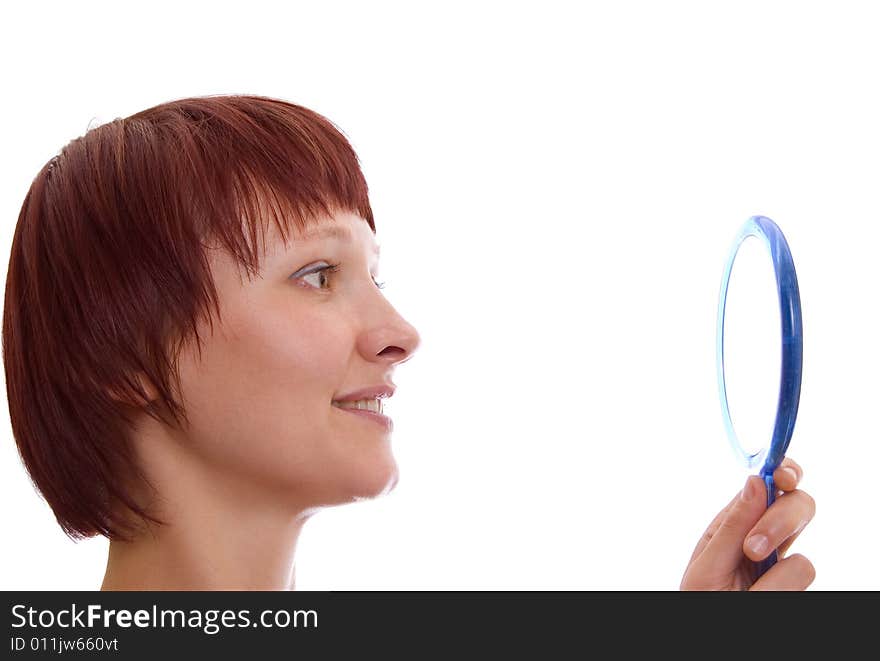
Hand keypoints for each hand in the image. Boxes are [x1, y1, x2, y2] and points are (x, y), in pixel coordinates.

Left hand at [680, 457, 815, 589]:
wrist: (708, 638)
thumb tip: (755, 481)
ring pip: (801, 558)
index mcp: (737, 523)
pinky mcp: (793, 590)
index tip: (783, 474)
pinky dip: (778, 591)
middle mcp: (765, 539)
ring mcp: (782, 567)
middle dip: (781, 521)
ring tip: (747, 590)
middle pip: (798, 507)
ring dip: (774, 575)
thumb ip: (732, 525)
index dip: (784, 471)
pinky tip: (759, 597)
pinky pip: (800, 581)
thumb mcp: (707, 563)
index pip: (770, 484)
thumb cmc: (700, 599)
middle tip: (752, 548)